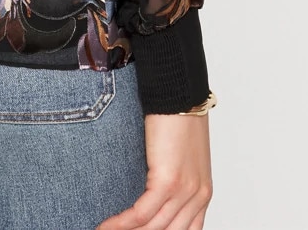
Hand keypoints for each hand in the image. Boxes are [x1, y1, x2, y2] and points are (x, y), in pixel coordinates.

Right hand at [95, 111, 212, 229]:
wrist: (178, 92)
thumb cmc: (176, 116)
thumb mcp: (181, 155)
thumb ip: (171, 179)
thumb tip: (147, 195)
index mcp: (202, 193)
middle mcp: (197, 197)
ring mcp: (185, 191)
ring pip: (152, 228)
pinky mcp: (168, 182)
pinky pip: (141, 214)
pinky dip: (120, 223)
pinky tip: (105, 227)